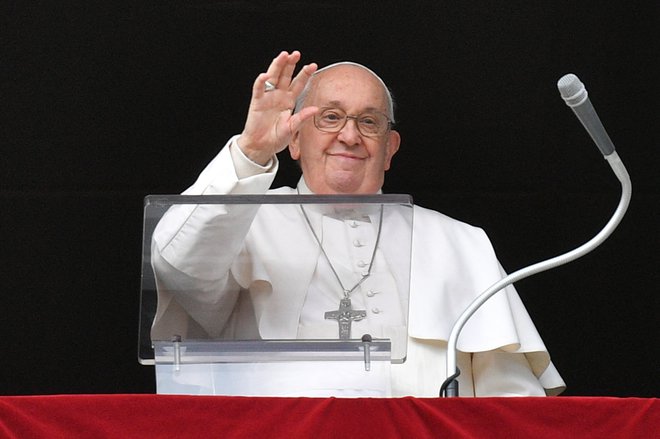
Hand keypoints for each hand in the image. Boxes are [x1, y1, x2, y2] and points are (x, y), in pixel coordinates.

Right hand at [238, 51, 317, 165]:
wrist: (262, 146)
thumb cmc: (277, 137)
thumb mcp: (292, 128)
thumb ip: (302, 118)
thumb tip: (315, 109)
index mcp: (289, 100)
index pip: (298, 84)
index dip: (305, 74)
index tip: (313, 65)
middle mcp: (279, 95)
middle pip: (285, 76)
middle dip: (291, 64)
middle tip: (296, 54)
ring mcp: (268, 97)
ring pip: (273, 77)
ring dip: (277, 66)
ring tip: (283, 55)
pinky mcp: (257, 102)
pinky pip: (259, 89)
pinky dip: (261, 82)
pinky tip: (265, 75)